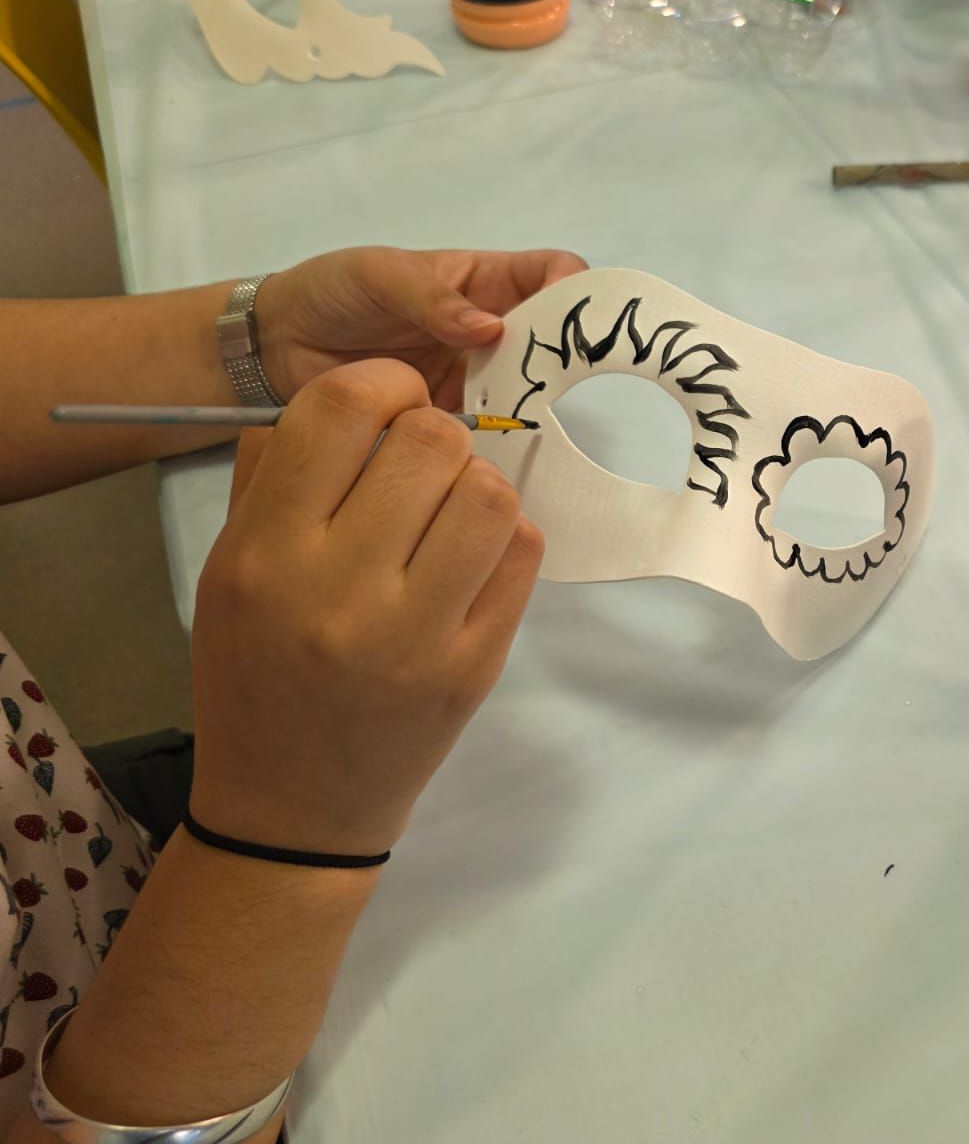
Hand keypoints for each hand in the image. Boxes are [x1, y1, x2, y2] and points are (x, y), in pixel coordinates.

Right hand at [188, 360, 542, 855]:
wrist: (294, 803)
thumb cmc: (255, 675)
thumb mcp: (227, 571)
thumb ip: (271, 475)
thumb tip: (350, 398)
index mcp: (266, 554)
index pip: (341, 411)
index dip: (383, 383)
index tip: (390, 402)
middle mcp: (341, 589)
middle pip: (430, 442)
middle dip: (433, 433)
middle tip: (421, 463)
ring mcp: (417, 634)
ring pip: (490, 493)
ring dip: (476, 483)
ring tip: (449, 509)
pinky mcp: (475, 666)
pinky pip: (523, 555)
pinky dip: (507, 536)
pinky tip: (474, 554)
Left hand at [253, 246, 586, 410]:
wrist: (279, 346)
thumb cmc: (333, 291)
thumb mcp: (379, 276)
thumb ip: (432, 298)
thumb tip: (492, 329)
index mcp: (482, 281)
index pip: (548, 275)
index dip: (574, 289)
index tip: (583, 317)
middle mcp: (489, 331)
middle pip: (548, 340)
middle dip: (563, 356)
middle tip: (563, 379)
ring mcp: (472, 377)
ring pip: (523, 389)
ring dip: (531, 403)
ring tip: (532, 418)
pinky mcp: (451, 418)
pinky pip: (487, 428)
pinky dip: (497, 439)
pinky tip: (500, 449)